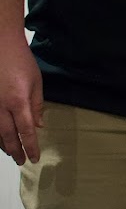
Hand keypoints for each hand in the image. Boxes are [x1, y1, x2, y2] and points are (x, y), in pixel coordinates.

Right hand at [0, 33, 41, 164]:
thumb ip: (37, 105)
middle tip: (21, 161)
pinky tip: (0, 139)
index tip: (35, 157)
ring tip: (12, 152)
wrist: (2, 47)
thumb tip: (39, 125)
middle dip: (16, 150)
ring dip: (4, 144)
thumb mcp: (36, 82)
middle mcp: (1, 107)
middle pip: (8, 136)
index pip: (27, 131)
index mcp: (18, 102)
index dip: (31, 146)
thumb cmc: (22, 63)